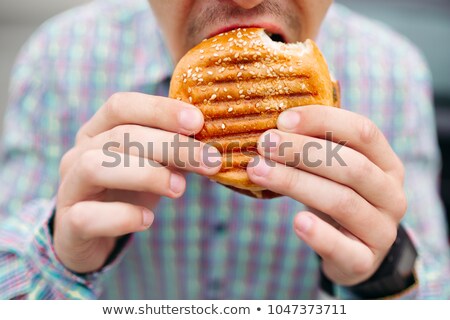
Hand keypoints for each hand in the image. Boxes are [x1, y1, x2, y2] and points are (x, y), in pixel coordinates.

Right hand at [55, 92, 221, 272]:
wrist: (89, 234)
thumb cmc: (126, 192)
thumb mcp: (153, 166)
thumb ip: (174, 153)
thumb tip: (213, 146)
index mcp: (98, 132)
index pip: (121, 105)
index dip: (160, 109)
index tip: (198, 121)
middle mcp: (78, 153)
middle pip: (119, 135)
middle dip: (170, 145)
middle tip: (209, 160)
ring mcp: (69, 188)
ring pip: (95, 166)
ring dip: (145, 174)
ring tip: (180, 189)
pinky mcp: (70, 224)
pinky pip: (88, 217)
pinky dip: (122, 217)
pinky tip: (147, 220)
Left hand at [247, 106, 406, 285]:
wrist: (355, 251)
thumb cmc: (337, 198)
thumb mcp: (334, 171)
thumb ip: (314, 149)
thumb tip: (269, 129)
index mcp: (387, 164)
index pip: (363, 132)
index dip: (323, 120)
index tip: (283, 119)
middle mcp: (391, 194)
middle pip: (351, 166)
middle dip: (302, 151)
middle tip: (264, 144)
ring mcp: (382, 230)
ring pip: (342, 201)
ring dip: (296, 183)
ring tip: (259, 171)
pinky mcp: (364, 261)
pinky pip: (342, 248)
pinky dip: (319, 234)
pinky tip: (297, 221)